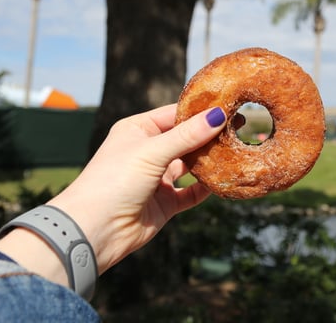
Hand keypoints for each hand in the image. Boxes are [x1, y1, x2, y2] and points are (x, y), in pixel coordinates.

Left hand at [0, 104, 225, 281]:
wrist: (95, 230)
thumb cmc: (113, 180)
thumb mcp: (151, 151)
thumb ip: (186, 135)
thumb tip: (218, 115)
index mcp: (138, 130)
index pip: (174, 114)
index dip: (200, 111)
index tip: (229, 105)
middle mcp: (148, 151)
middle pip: (186, 138)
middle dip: (210, 134)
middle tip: (240, 126)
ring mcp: (157, 178)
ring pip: (191, 164)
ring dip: (210, 160)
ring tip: (237, 150)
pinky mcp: (165, 203)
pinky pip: (191, 192)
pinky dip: (206, 187)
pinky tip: (222, 180)